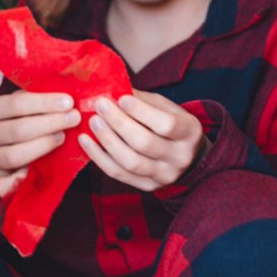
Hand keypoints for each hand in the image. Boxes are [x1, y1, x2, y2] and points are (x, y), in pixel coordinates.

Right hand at [0, 91, 79, 197]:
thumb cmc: (12, 122)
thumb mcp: (17, 107)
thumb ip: (35, 102)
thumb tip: (66, 101)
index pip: (16, 104)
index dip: (45, 103)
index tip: (69, 102)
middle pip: (17, 130)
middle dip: (50, 123)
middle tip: (74, 119)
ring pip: (13, 156)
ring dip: (43, 146)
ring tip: (63, 137)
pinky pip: (3, 186)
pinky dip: (21, 180)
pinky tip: (39, 172)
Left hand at [79, 91, 208, 191]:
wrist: (186, 156)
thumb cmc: (172, 125)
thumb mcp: (166, 108)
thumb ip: (143, 101)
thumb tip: (113, 90)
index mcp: (189, 132)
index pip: (166, 124)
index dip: (141, 111)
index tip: (121, 98)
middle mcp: (180, 157)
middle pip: (145, 143)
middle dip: (119, 123)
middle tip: (101, 106)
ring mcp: (164, 175)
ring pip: (130, 162)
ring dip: (107, 140)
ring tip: (93, 122)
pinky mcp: (147, 186)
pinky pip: (118, 174)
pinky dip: (99, 157)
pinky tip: (86, 141)